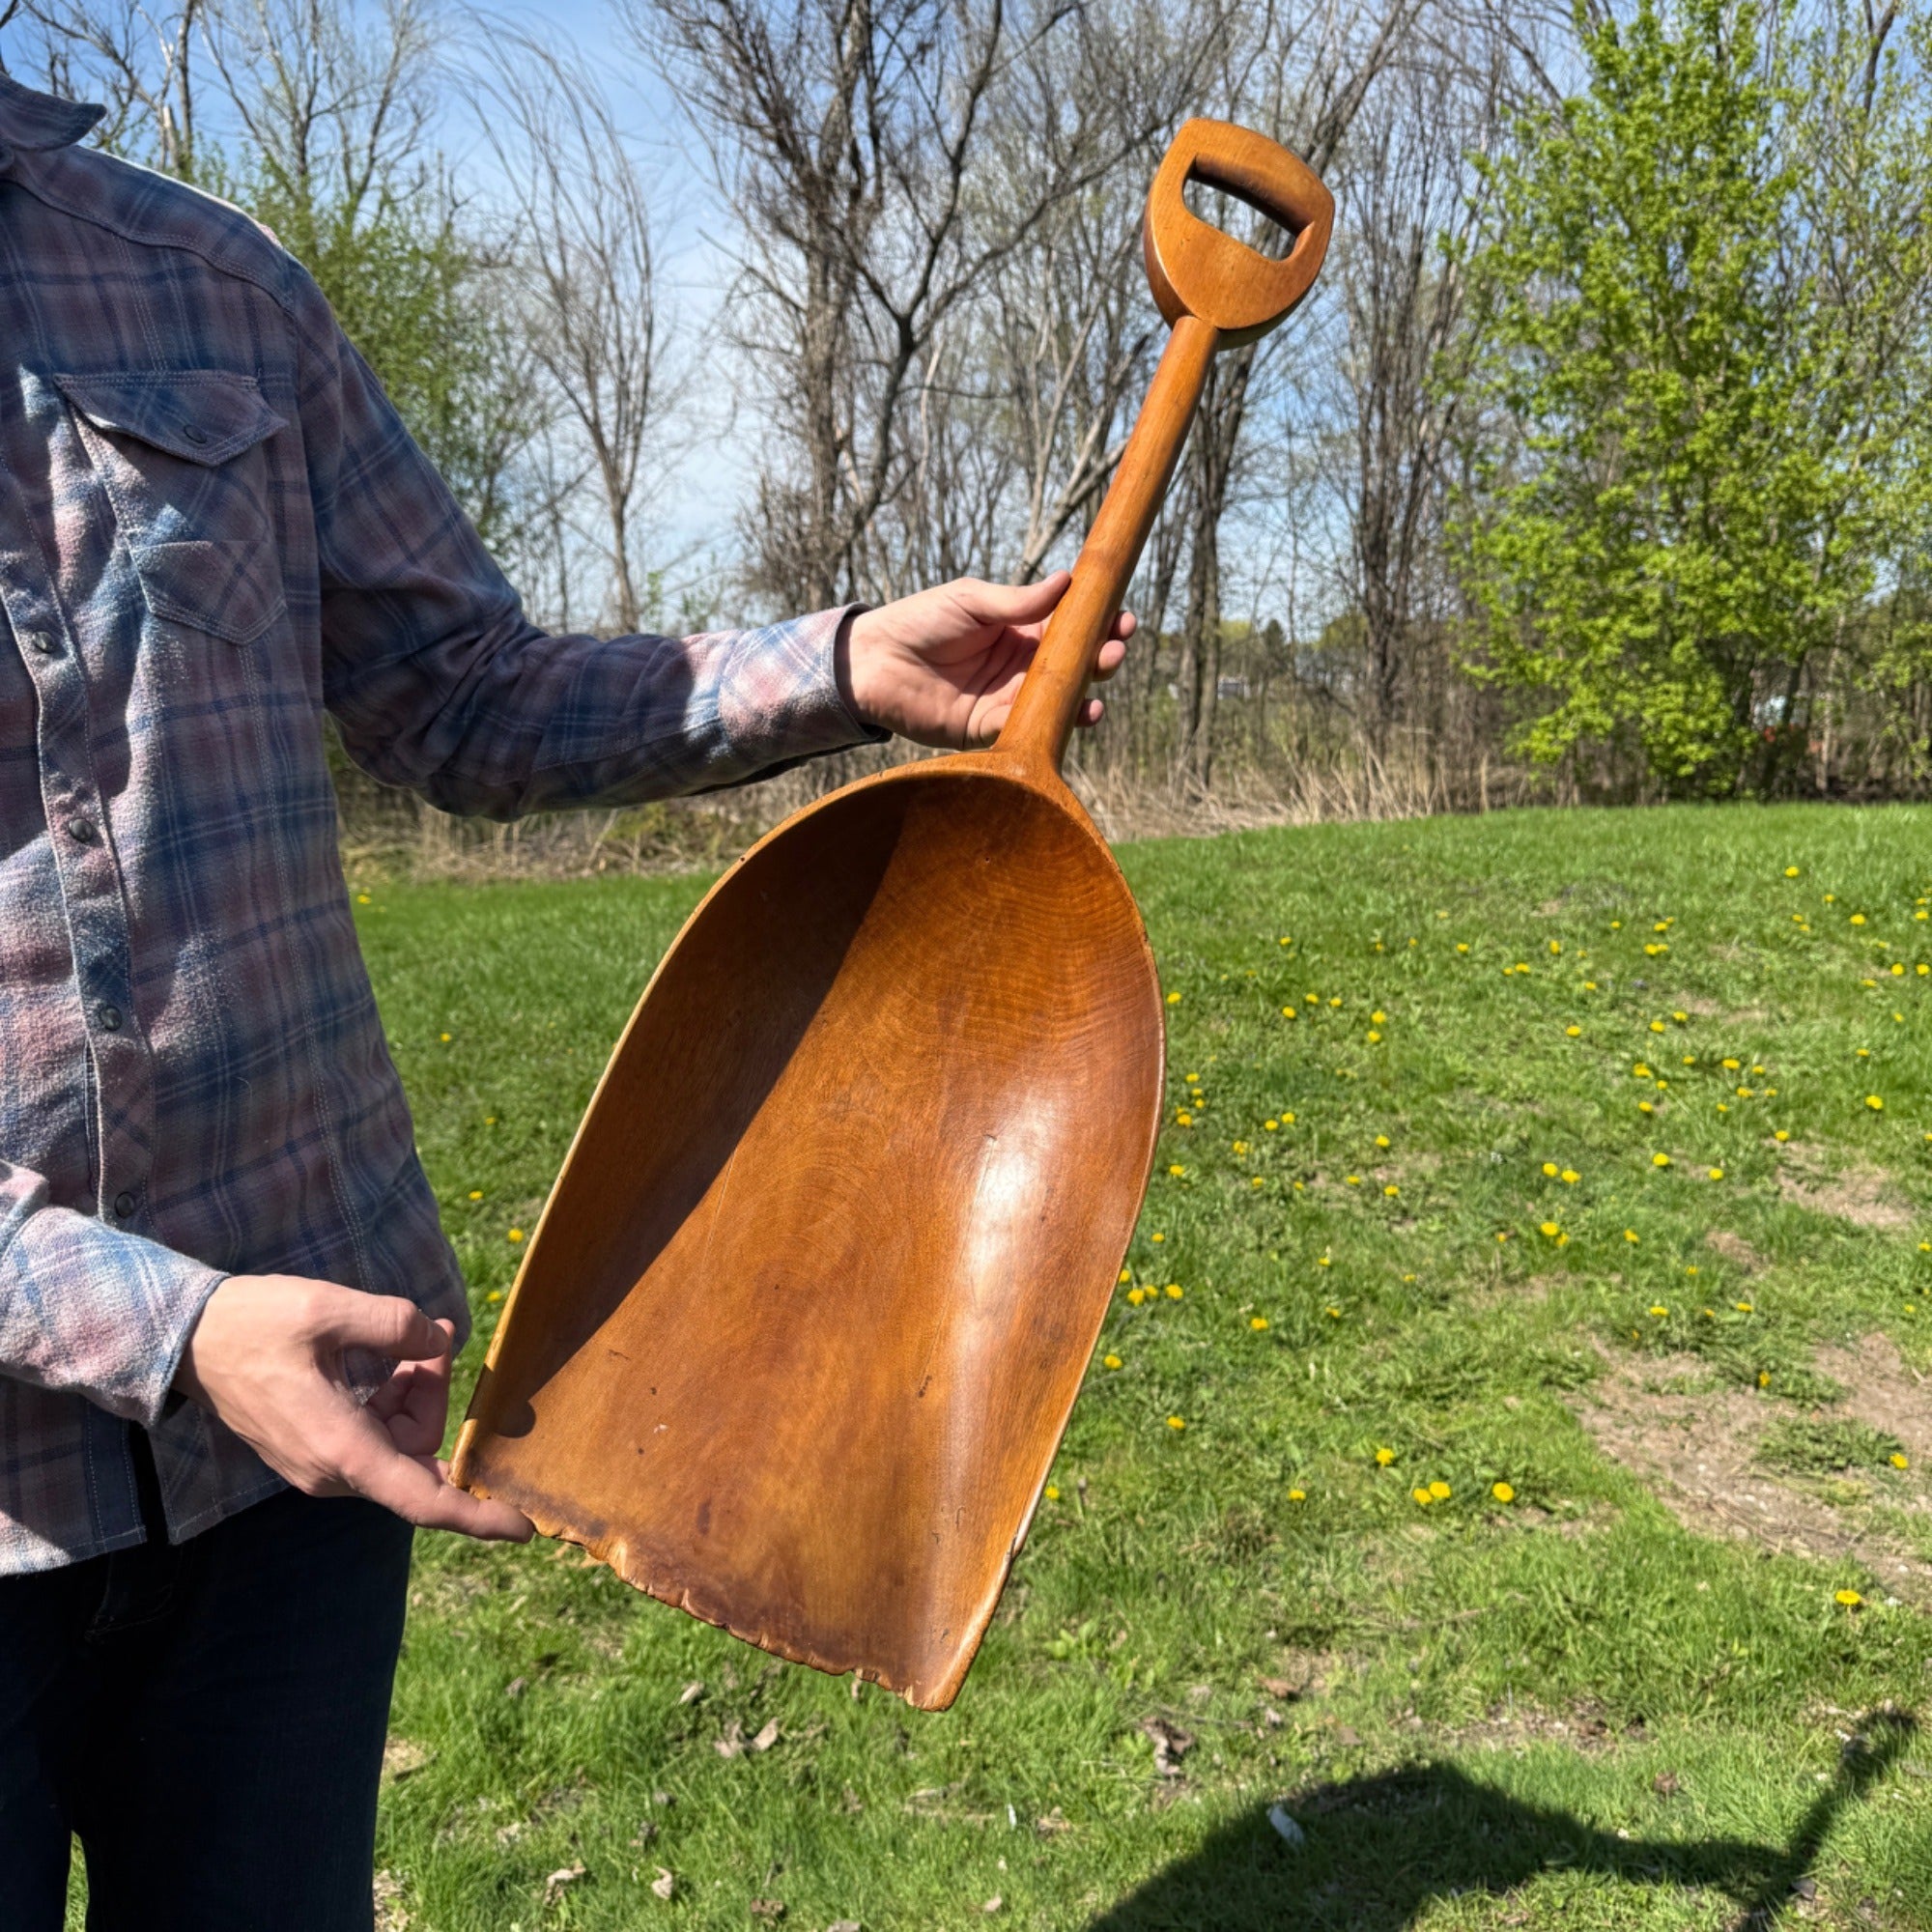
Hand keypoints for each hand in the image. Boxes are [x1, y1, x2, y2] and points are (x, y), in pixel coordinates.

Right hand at [175, 1274, 531, 1541]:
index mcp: (341, 1449)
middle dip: (438, 1399)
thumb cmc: (254, 1324)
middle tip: (434, 1339)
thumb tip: (440, 1341)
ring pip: (399, 1444)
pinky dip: (392, 1400)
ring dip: (416, 1394)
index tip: (525, 1527)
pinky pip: (374, 1437)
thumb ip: (396, 1324)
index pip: (423, 1499)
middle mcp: (332, 1471)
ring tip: (414, 1339)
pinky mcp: (314, 1449)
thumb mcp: (331, 1309)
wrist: (184, 1340)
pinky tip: (392, 1357)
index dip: (477, 1515)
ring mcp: (320, 1464)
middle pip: (419, 1456)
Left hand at [839, 572, 1132, 748]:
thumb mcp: (971, 601)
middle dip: (1100, 655)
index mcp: (1018, 630)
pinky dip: (1059, 722)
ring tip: (1103, 675)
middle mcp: (1020, 667)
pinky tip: (1082, 710)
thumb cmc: (919, 621)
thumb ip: (1018, 601)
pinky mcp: (990, 729)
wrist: (873, 662)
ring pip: (1059, 699)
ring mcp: (1008, 699)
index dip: (1098, 624)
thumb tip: (1068, 582)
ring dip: (1088, 689)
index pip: (1069, 629)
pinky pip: (1031, 727)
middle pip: (1072, 666)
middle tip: (1116, 647)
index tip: (1122, 617)